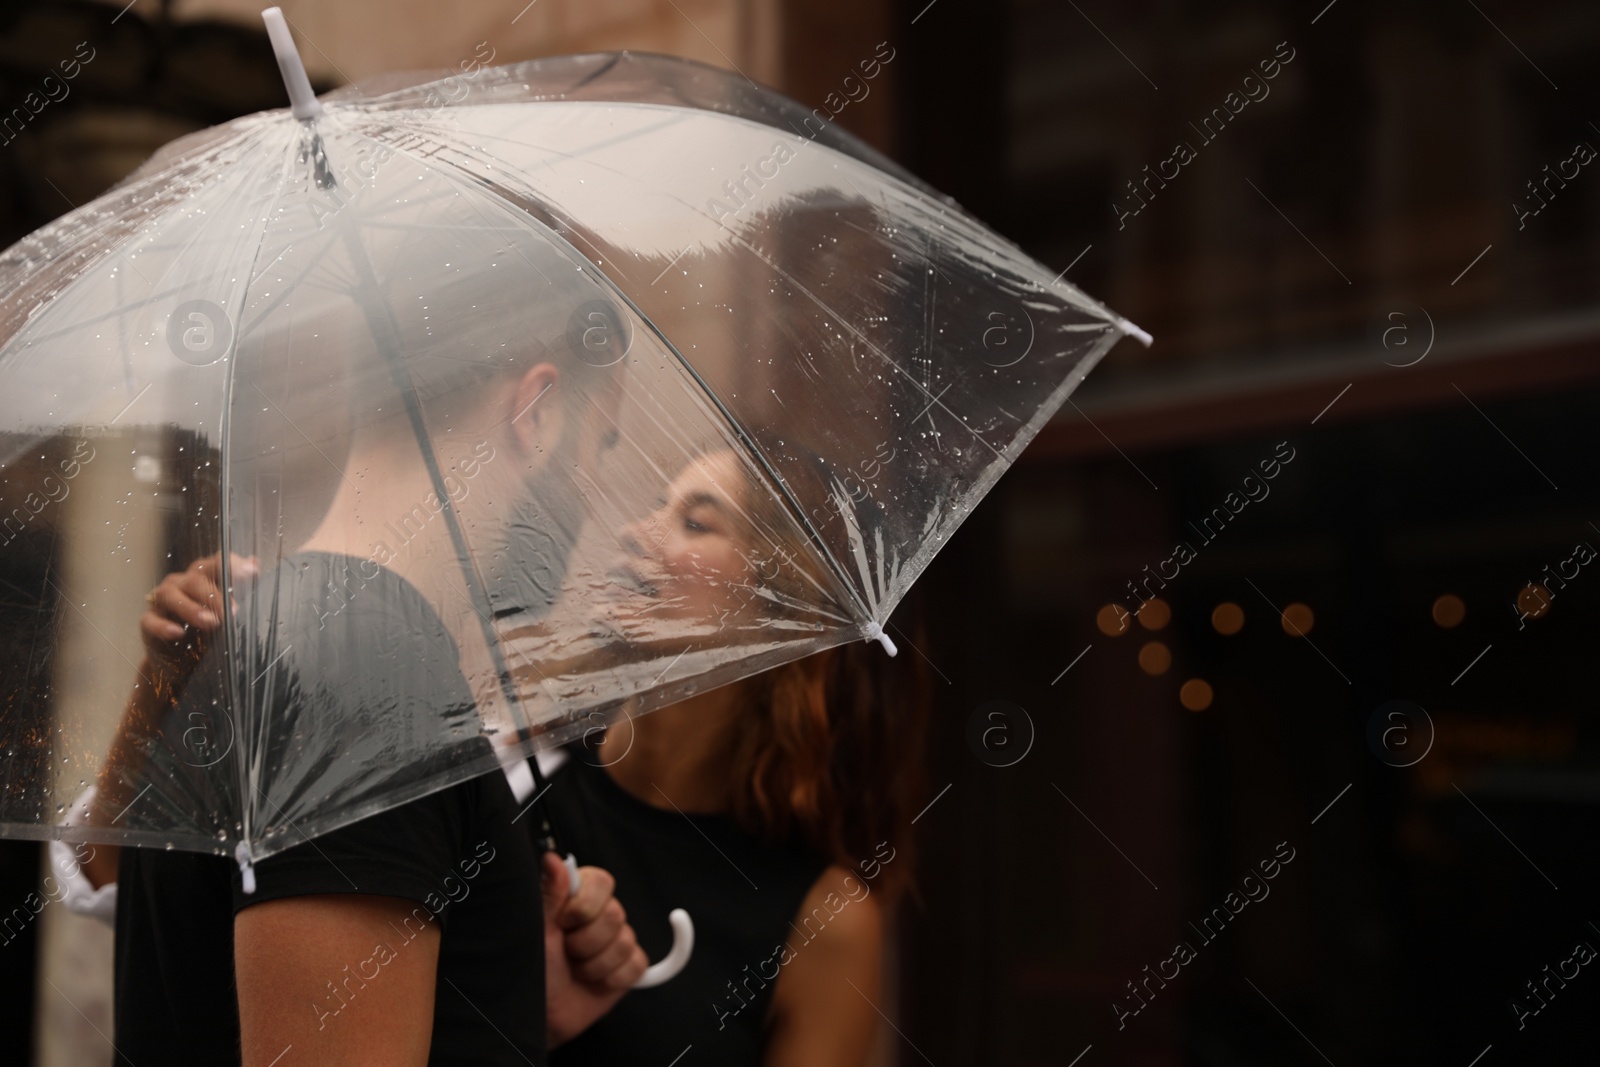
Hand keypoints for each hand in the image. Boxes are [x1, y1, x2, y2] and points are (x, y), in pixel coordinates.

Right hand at [140, 553, 257, 664]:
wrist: (182, 659)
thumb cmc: (208, 628)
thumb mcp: (227, 611)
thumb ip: (239, 588)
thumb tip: (256, 564)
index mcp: (203, 576)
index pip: (216, 563)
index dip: (233, 565)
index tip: (252, 573)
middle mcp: (181, 583)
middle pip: (195, 580)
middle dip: (214, 595)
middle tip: (232, 611)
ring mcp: (162, 601)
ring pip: (170, 595)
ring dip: (191, 608)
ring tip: (210, 622)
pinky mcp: (148, 622)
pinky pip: (151, 620)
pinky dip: (163, 626)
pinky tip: (177, 633)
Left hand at [542, 853, 646, 1045]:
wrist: (543, 1014)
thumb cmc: (533, 970)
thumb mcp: (537, 931)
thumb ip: (549, 895)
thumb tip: (552, 859)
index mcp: (578, 898)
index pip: (602, 881)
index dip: (586, 906)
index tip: (564, 923)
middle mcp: (600, 915)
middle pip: (616, 914)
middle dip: (586, 942)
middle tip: (566, 952)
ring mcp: (616, 940)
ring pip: (626, 942)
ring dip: (595, 965)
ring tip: (576, 971)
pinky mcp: (628, 966)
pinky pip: (637, 965)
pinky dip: (613, 979)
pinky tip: (594, 982)